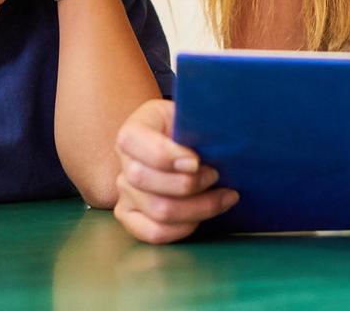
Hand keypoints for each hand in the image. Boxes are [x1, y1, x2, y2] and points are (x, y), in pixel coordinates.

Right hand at [114, 99, 237, 242]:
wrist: (186, 146)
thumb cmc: (193, 129)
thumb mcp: (193, 116)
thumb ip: (196, 126)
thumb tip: (205, 151)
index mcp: (133, 131)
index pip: (134, 142)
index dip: (166, 155)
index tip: (196, 160)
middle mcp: (124, 162)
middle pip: (144, 180)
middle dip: (189, 182)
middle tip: (216, 174)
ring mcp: (125, 192)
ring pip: (158, 210)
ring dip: (198, 207)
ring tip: (224, 196)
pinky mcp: (131, 216)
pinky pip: (154, 232)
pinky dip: (184, 228)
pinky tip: (204, 217)